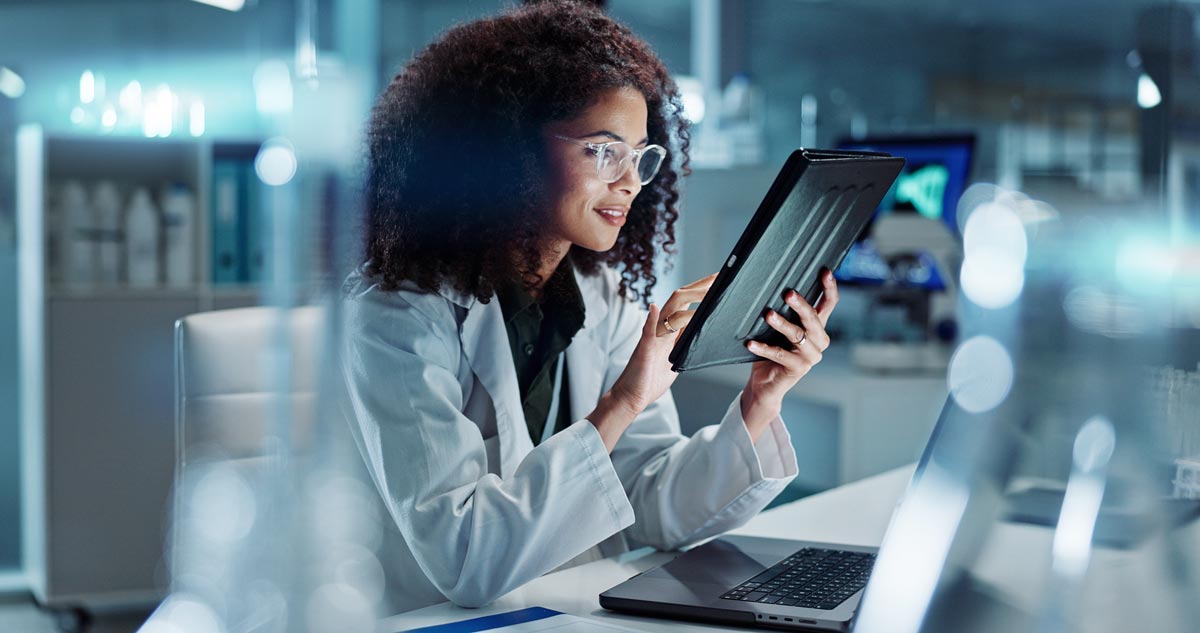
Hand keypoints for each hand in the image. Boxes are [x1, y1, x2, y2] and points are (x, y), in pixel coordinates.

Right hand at [588, 273, 716, 450]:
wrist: (631, 397)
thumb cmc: (650, 380)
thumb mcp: (675, 360)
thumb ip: (685, 344)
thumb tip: (701, 334)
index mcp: (668, 332)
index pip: (686, 305)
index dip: (701, 292)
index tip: (717, 281)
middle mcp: (659, 330)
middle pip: (679, 300)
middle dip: (699, 287)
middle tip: (717, 276)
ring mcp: (651, 338)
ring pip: (667, 311)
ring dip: (686, 298)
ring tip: (704, 290)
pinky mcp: (643, 350)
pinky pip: (646, 332)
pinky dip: (651, 319)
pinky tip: (655, 308)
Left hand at [741, 269, 838, 439]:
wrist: (766, 383)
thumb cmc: (772, 348)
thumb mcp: (780, 328)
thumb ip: (784, 310)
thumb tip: (773, 284)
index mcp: (818, 327)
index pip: (829, 304)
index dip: (829, 287)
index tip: (825, 271)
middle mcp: (819, 341)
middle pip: (813, 319)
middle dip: (801, 305)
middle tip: (788, 294)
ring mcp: (810, 356)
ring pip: (797, 335)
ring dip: (782, 324)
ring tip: (768, 315)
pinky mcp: (797, 369)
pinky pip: (780, 354)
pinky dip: (764, 348)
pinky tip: (751, 342)